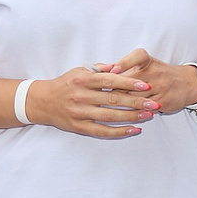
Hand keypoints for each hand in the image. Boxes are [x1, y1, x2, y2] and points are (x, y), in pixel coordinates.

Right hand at [22, 62, 158, 137]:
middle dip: (136, 102)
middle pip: (113, 99)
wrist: (42, 101)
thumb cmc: (65, 84)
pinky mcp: (79, 127)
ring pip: (110, 116)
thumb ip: (99, 69)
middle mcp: (81, 96)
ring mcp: (80, 113)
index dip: (129, 83)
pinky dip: (119, 131)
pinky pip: (102, 131)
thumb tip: (119, 66)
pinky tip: (134, 129)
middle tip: (154, 103)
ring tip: (149, 115)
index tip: (146, 85)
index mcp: (83, 80)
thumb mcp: (79, 71)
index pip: (110, 80)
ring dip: (131, 117)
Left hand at [101, 48, 196, 116]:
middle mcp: (156, 72)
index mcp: (149, 61)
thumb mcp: (147, 64)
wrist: (188, 84)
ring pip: (135, 97)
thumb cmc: (160, 72)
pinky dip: (132, 112)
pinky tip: (121, 115)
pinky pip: (143, 109)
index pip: (137, 57)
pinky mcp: (163, 102)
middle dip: (114, 88)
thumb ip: (126, 66)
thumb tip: (103, 69)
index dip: (124, 63)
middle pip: (130, 81)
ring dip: (120, 103)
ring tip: (105, 107)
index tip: (112, 70)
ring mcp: (161, 88)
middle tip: (99, 94)